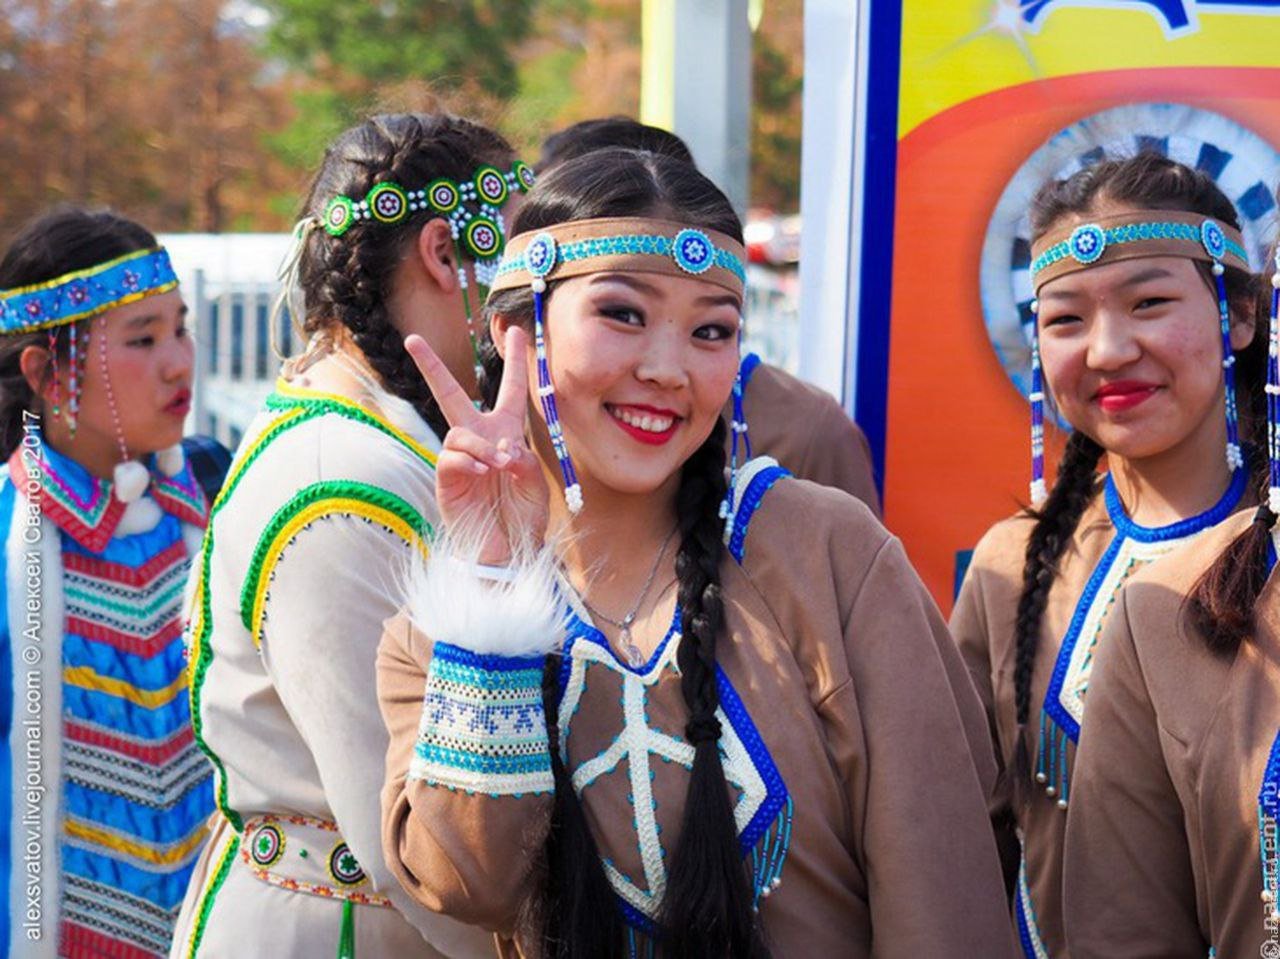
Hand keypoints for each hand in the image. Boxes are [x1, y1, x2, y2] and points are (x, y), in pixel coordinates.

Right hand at [405, 327, 548, 563]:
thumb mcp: (537, 486)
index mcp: (507, 433)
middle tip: (413, 340)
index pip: (511, 390)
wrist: (511, 551)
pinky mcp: (447, 480)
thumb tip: (502, 449)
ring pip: (458, 431)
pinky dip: (468, 461)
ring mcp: (460, 459)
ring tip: (497, 466)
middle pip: (450, 395)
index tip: (517, 331)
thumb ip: (525, 463)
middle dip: (432, 367)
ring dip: (480, 445)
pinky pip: (450, 457)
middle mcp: (479, 440)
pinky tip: (483, 473)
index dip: (515, 361)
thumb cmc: (525, 517)